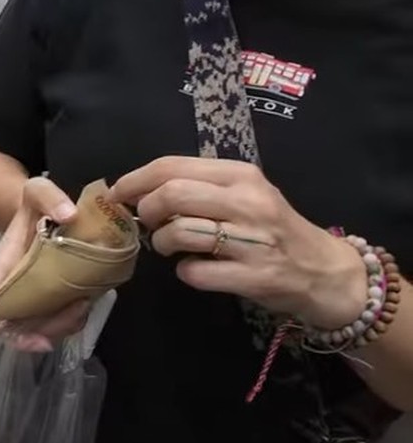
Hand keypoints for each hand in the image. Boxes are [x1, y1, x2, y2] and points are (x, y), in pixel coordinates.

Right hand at [0, 176, 91, 351]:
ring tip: (79, 308)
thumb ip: (49, 196)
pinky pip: (58, 322)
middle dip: (26, 337)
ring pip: (36, 327)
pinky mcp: (56, 299)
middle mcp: (13, 285)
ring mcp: (34, 296)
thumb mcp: (37, 191)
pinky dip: (70, 323)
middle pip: (8, 322)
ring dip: (55, 329)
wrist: (49, 212)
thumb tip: (69, 216)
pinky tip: (84, 307)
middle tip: (47, 340)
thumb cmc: (35, 204)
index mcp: (4, 262)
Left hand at [110, 157, 365, 329]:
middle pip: (171, 194)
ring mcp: (253, 240)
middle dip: (146, 210)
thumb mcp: (245, 195)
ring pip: (180, 232)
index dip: (135, 180)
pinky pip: (196, 273)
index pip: (172, 165)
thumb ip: (200, 188)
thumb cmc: (273, 229)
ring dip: (162, 243)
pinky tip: (196, 270)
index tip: (118, 194)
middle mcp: (249, 202)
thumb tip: (140, 191)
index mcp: (242, 175)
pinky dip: (186, 273)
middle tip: (148, 223)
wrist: (324, 271)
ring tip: (169, 246)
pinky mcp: (254, 276)